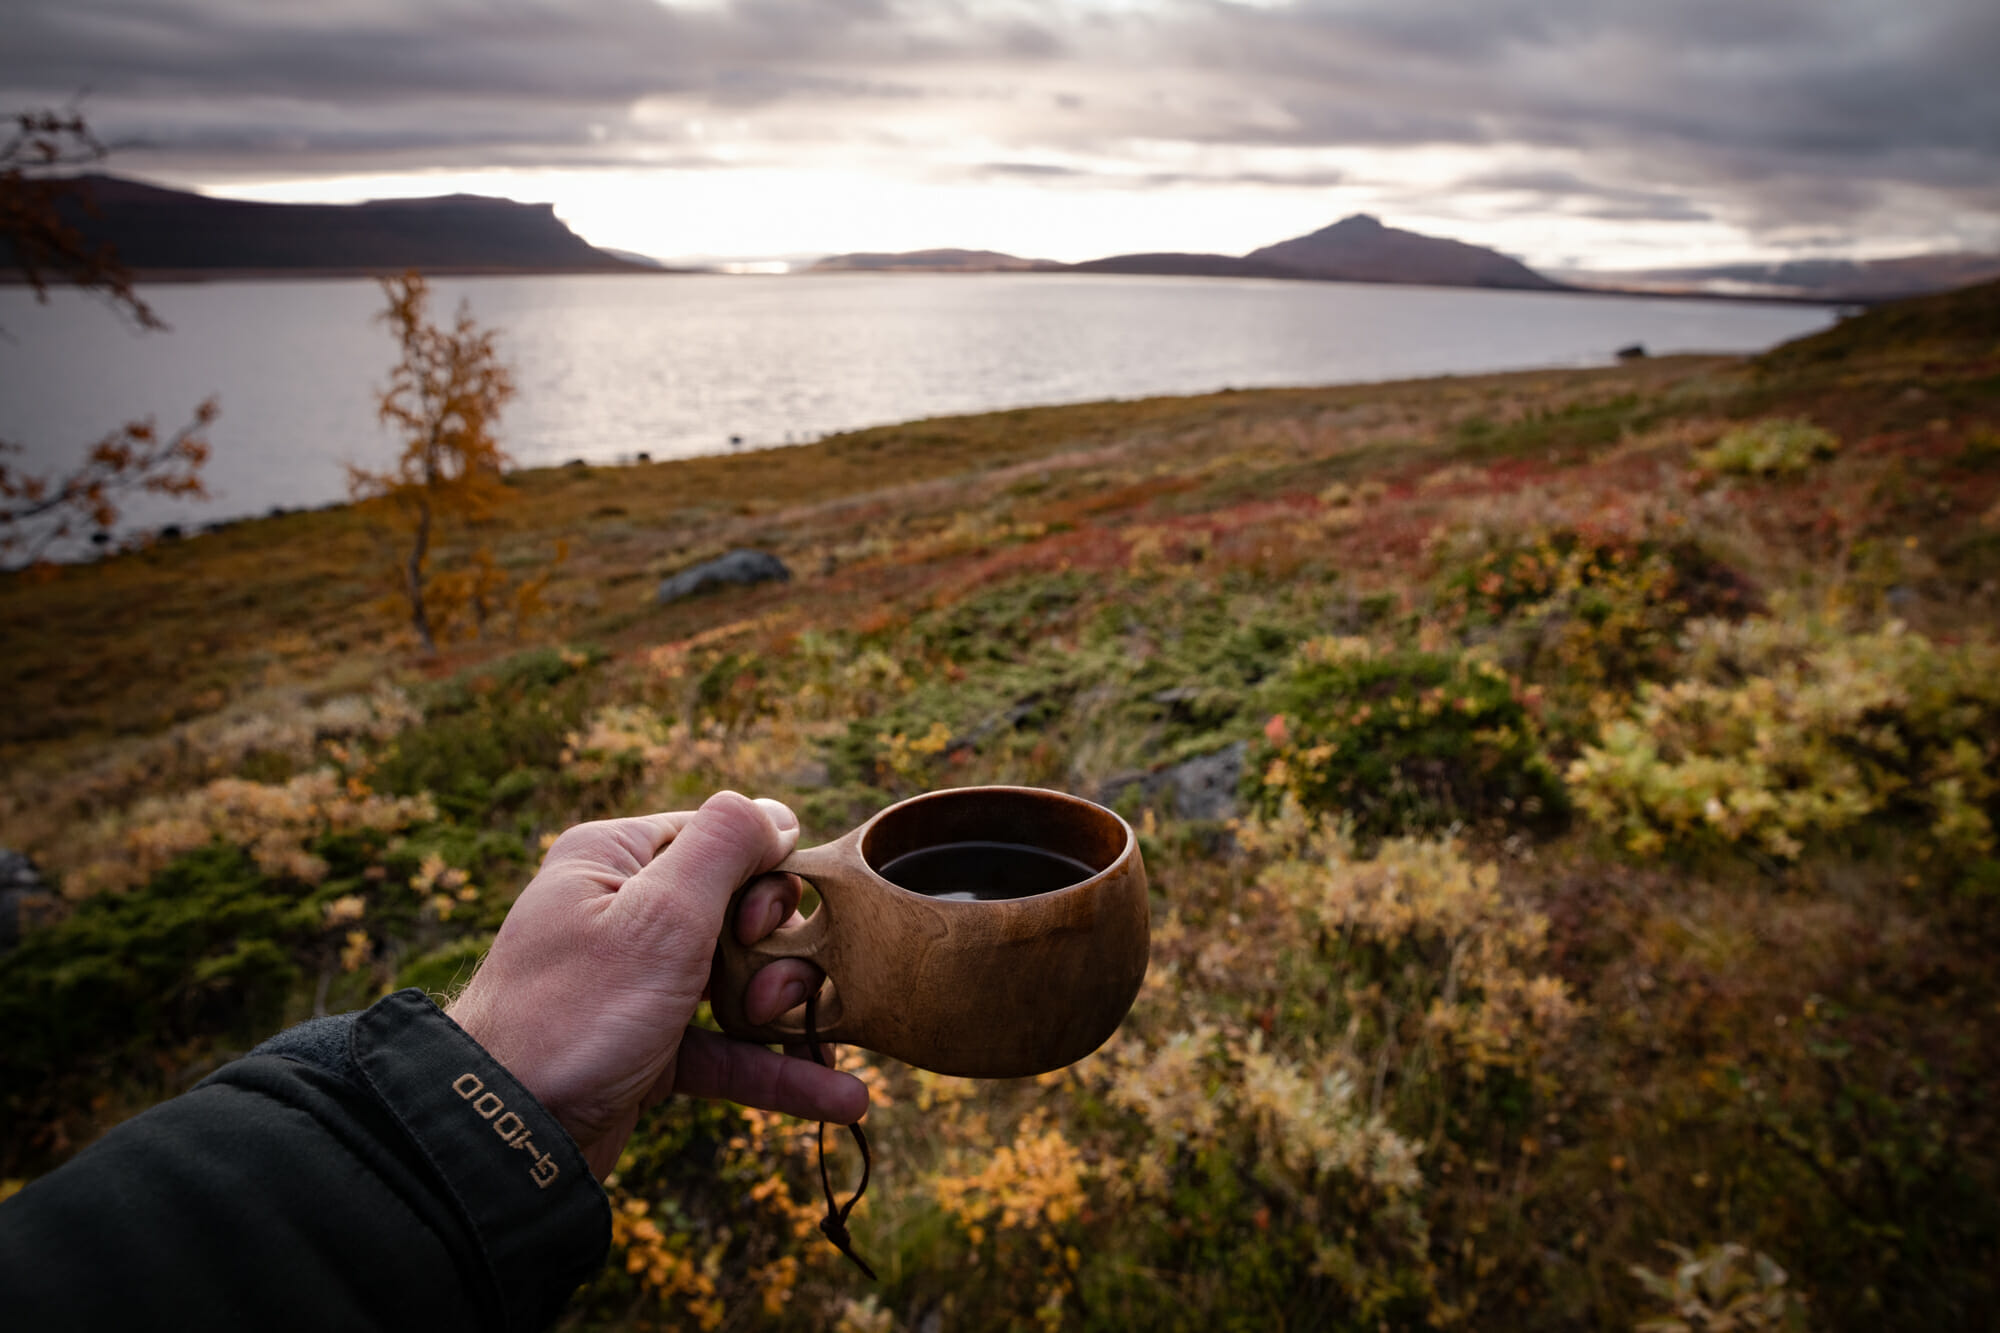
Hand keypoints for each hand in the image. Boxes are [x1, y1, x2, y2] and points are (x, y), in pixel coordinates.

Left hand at [446, 791, 866, 1177]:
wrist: (507, 1138)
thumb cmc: (576, 1013)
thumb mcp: (660, 915)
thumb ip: (725, 846)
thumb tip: (778, 813)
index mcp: (615, 859)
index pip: (722, 836)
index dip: (763, 875)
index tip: (756, 924)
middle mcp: (625, 911)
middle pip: (743, 909)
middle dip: (780, 952)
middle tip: (768, 993)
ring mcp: (639, 982)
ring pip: (743, 980)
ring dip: (788, 1010)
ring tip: (815, 1041)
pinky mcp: (650, 1047)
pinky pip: (729, 1047)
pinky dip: (778, 1069)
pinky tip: (842, 1095)